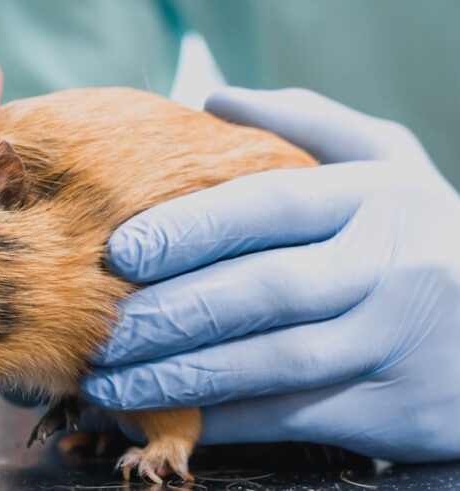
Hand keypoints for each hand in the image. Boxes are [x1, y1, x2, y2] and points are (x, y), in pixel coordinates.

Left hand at [83, 88, 459, 461]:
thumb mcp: (388, 166)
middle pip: (261, 290)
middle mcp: (394, 265)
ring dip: (177, 375)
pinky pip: (292, 416)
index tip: (118, 252)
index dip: (186, 229)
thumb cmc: (420, 236)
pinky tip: (168, 417)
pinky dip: (222, 419)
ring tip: (108, 381)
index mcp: (379, 196)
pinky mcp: (402, 408)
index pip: (269, 206)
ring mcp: (400, 340)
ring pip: (269, 362)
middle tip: (99, 328)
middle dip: (166, 313)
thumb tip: (214, 98)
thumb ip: (308, 123)